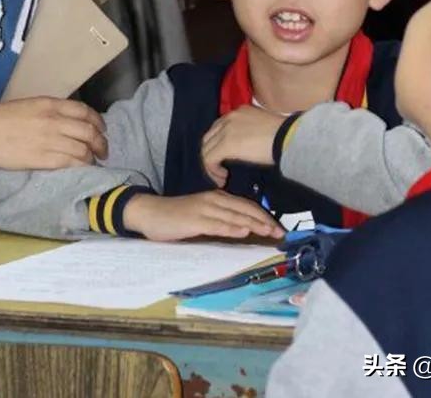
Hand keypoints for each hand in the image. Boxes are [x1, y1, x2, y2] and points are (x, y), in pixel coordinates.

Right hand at [0, 98, 107, 169]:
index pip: (85, 112)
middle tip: (103, 150)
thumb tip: (69, 122)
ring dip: (93, 157)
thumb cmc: (2, 117)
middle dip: (101, 142)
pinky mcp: (44, 158)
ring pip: (84, 149)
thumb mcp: (31, 105)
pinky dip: (82, 166)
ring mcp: (50, 140)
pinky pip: (71, 163)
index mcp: (51, 105)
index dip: (98, 121)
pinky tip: (83, 168)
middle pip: (89, 131)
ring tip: (94, 162)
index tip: (102, 129)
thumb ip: (52, 111)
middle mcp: (55, 120)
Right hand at [122, 190, 284, 241]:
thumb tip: (243, 227)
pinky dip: (231, 228)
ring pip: (234, 216)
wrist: (150, 212)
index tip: (278, 227)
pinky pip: (216, 224)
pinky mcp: (194, 220)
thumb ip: (221, 217)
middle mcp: (213, 200)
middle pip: (244, 209)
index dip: (263, 215)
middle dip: (264, 220)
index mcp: (217, 197)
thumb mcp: (202, 213)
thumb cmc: (177, 215)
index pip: (246, 205)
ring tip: (269, 232)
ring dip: (253, 224)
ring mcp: (204, 209)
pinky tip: (243, 232)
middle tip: (280, 232)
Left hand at [201, 106, 284, 187]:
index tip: (227, 158)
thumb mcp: (264, 127)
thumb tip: (249, 144)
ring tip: (222, 177)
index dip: (220, 144)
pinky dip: (212, 171)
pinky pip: (209, 159)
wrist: (288, 137)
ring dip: (211, 165)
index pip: (220, 127)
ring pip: (206, 149)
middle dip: (212, 154)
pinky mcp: (225, 145)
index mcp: (239, 111)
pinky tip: (223, 179)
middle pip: (209, 137)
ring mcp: (225, 130)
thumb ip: (251, 131)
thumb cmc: (284, 135)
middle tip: (221, 169)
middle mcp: (228, 117)